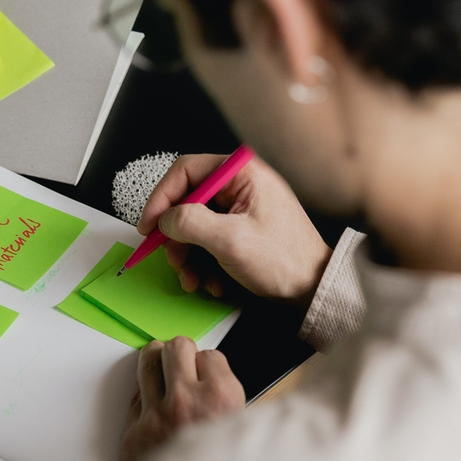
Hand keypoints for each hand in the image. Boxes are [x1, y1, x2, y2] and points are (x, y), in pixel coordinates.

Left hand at [120, 338, 245, 460]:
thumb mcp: (244, 441)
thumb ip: (232, 408)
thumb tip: (220, 386)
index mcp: (222, 399)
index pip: (211, 355)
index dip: (210, 366)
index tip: (210, 374)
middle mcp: (186, 400)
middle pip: (177, 347)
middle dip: (182, 355)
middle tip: (184, 366)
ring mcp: (155, 414)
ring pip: (147, 360)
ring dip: (157, 364)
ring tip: (163, 373)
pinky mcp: (133, 432)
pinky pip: (136, 396)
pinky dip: (145, 399)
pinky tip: (155, 409)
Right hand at [138, 153, 331, 302]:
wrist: (312, 289)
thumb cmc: (284, 260)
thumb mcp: (230, 240)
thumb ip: (190, 222)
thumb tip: (164, 219)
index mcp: (241, 173)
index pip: (185, 171)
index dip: (160, 198)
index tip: (148, 227)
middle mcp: (240, 184)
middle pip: (187, 201)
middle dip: (176, 236)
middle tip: (174, 260)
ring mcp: (240, 208)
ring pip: (194, 225)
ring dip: (188, 256)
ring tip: (194, 280)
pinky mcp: (240, 229)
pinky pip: (208, 240)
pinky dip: (203, 262)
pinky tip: (212, 282)